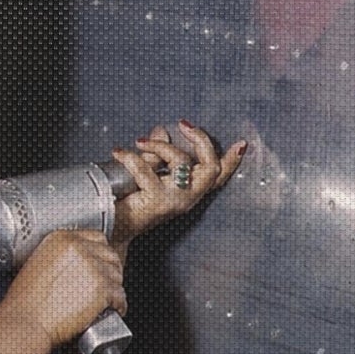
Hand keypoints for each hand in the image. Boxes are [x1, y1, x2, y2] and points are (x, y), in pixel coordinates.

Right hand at [3, 229, 126, 346]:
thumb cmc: (25, 302)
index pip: (96, 238)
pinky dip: (119, 305)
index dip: (101, 254)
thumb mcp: (37, 265)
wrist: (26, 323)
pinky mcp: (102, 289)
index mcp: (62, 239)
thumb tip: (76, 266)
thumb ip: (58, 258)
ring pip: (117, 276)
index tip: (100, 265)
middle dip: (110, 270)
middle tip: (105, 286)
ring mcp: (93, 268)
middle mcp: (80, 248)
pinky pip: (120, 296)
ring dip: (114, 289)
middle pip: (110, 255)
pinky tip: (111, 311)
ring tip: (106, 301)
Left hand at [109, 121, 246, 244]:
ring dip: (159, 146)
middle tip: (183, 124)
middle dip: (202, 140)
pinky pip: (146, 171)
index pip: (217, 178)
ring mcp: (174, 201)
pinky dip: (130, 157)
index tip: (241, 144)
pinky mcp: (156, 202)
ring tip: (139, 142)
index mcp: (190, 192)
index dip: (231, 161)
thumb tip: (160, 130)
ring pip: (181, 163)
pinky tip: (118, 152)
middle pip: (211, 168)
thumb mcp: (149, 176)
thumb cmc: (131, 202)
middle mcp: (188, 198)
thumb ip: (158, 156)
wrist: (113, 229)